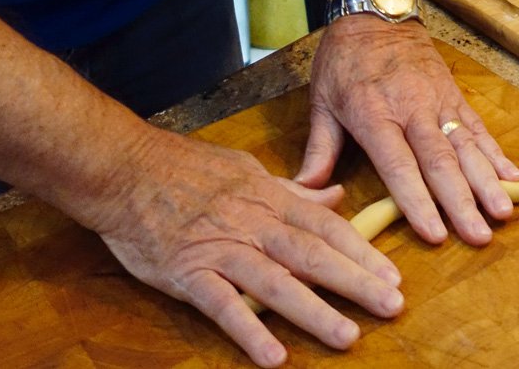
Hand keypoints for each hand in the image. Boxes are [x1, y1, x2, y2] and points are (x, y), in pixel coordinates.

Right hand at [95, 124, 404, 367]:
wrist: (127, 169)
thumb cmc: (186, 168)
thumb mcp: (247, 169)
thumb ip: (292, 190)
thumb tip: (335, 195)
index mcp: (268, 197)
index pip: (325, 226)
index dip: (360, 250)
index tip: (392, 274)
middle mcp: (252, 223)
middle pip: (311, 254)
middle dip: (354, 281)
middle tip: (391, 304)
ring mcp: (221, 249)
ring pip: (276, 282)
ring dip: (314, 311)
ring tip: (347, 337)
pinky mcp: (188, 273)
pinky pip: (223, 305)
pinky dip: (249, 330)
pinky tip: (274, 357)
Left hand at [296, 17, 518, 250]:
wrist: (376, 10)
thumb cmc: (343, 59)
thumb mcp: (321, 100)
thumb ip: (318, 150)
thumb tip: (302, 194)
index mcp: (374, 114)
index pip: (399, 165)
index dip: (417, 201)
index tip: (435, 234)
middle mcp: (411, 108)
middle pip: (440, 161)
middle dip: (462, 201)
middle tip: (480, 236)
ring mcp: (438, 100)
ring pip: (466, 145)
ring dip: (487, 181)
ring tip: (504, 212)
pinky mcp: (454, 94)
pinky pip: (478, 127)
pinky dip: (496, 153)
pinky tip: (513, 178)